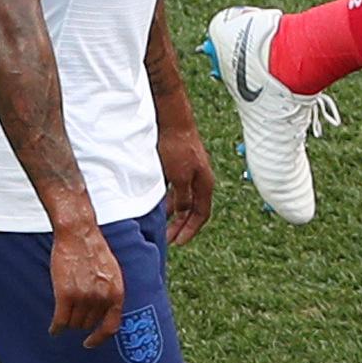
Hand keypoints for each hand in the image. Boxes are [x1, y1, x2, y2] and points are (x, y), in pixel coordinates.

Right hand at [48, 221, 126, 348]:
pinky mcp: (66, 294)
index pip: (111, 326)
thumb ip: (110, 293)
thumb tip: (106, 314)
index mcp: (117, 293)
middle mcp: (102, 298)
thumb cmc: (94, 251)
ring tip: (63, 314)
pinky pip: (60, 321)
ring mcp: (84, 297)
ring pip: (74, 323)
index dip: (100, 338)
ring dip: (68, 322)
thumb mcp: (112, 274)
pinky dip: (56, 328)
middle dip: (80, 321)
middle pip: (88, 324)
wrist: (79, 234)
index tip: (90, 343)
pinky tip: (53, 329)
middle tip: (72, 314)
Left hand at [159, 127, 213, 248]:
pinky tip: (156, 205)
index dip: (190, 229)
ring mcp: (189, 173)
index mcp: (205, 183)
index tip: (179, 242)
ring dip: (173, 214)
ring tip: (160, 226)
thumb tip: (182, 213)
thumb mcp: (179, 177)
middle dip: (181, 226)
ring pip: (183, 200)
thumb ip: (183, 197)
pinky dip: (168, 201)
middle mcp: (199, 180)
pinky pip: (175, 190)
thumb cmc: (177, 146)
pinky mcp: (179, 166)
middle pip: (193, 209)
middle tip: (168, 239)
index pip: (202, 214)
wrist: (172, 120)